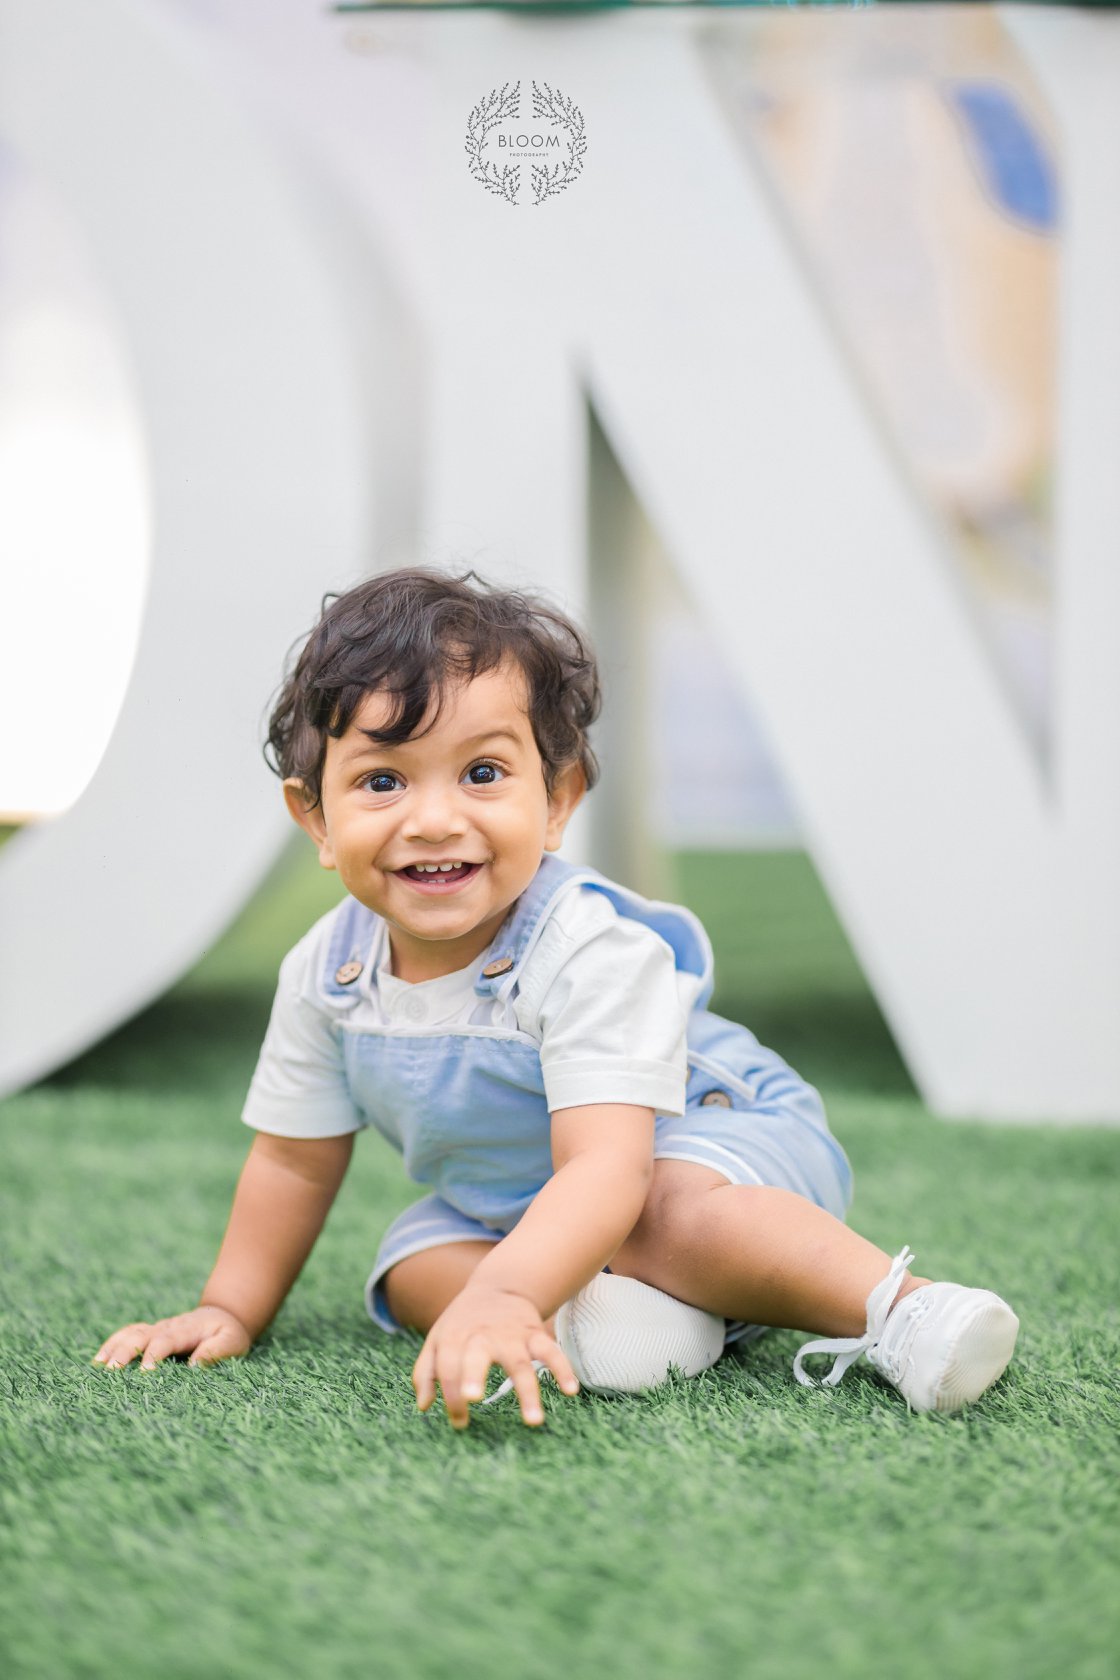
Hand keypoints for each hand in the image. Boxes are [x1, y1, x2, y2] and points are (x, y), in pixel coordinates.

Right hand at [92, 1306, 251, 1370]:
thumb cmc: (228, 1334)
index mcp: (186, 1329)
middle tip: (112, 1372)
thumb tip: (193, 1366)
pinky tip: (98, 1361)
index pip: (166, 1340)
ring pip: (130, 1333)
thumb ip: (215, 1351)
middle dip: (126, 1352)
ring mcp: (156, 1329)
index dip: (154, 1354)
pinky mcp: (149, 1335)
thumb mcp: (231, 1341)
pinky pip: (127, 1335)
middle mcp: (167, 1327)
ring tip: (98, 1367)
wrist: (222, 1316)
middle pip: (141, 1335)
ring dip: (114, 1348)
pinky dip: (111, 1345)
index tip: (145, 1372)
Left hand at [412, 1285, 579, 1429]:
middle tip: (473, 1399)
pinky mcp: (535, 1335)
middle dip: (474, 1376)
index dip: (450, 1397)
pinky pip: (551, 1351)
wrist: (499, 1287)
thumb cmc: (462, 1324)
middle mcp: (483, 1336)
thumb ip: (425, 1373)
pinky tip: (570, 1390)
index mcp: (455, 1338)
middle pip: (478, 1357)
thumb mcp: (437, 1340)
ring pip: (520, 1363)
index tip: (460, 1423)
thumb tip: (423, 1407)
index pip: (448, 1369)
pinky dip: (563, 1368)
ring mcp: (512, 1336)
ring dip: (528, 1391)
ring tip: (534, 1421)